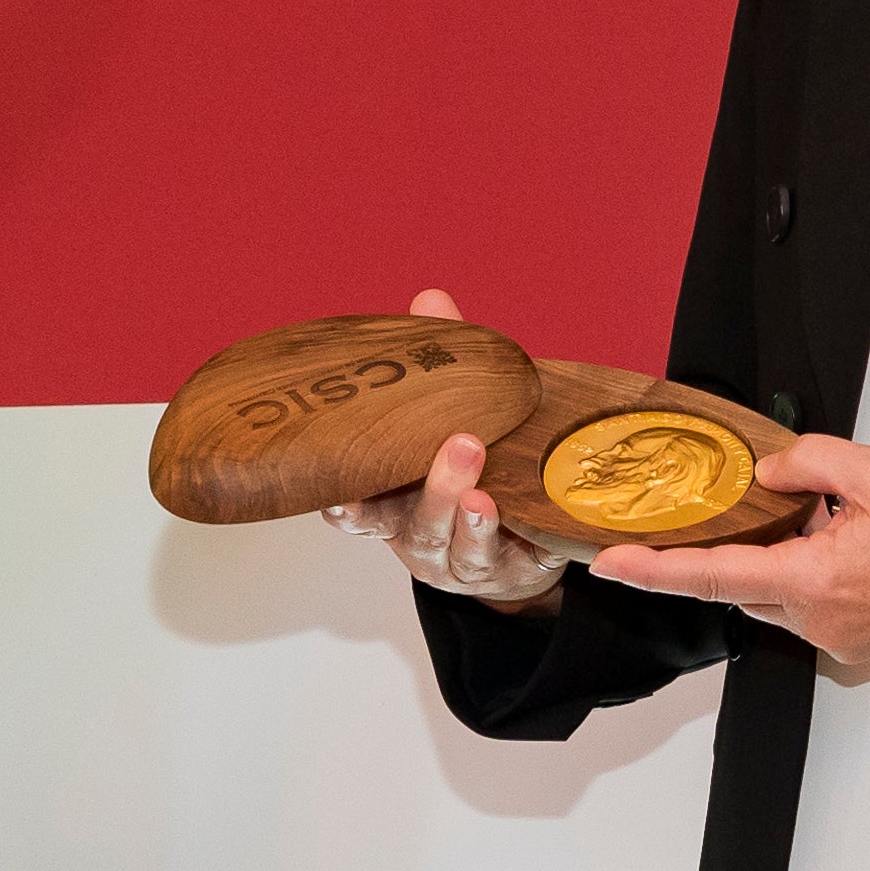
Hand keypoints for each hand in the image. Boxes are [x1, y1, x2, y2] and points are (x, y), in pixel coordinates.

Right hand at [322, 288, 574, 609]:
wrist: (514, 539)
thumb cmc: (471, 470)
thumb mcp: (450, 415)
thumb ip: (438, 364)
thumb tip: (431, 300)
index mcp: (394, 503)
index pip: (360, 510)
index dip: (347, 506)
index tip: (340, 494)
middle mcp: (421, 536)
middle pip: (419, 524)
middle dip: (437, 490)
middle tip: (463, 446)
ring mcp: (463, 560)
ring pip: (461, 547)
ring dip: (473, 519)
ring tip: (487, 495)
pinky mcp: (509, 571)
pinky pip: (515, 561)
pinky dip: (519, 543)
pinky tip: (529, 524)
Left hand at [583, 436, 869, 682]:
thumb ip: (809, 462)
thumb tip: (770, 470)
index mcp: (815, 580)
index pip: (713, 576)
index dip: (655, 571)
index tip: (610, 565)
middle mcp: (820, 623)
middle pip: (749, 587)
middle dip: (748, 549)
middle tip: (774, 508)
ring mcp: (844, 643)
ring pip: (787, 599)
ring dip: (795, 562)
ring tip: (848, 524)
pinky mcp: (867, 650)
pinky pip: (821, 612)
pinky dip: (826, 579)